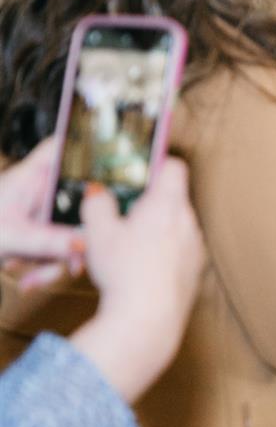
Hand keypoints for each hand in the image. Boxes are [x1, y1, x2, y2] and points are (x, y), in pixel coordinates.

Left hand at [0, 139, 84, 289]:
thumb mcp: (9, 237)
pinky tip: (31, 279)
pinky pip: (60, 249)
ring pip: (72, 229)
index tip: (115, 157)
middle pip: (79, 199)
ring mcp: (40, 215)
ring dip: (59, 260)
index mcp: (29, 178)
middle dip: (78, 232)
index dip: (90, 147)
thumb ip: (47, 242)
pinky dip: (48, 268)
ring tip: (37, 275)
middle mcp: (38, 192)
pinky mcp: (39, 236)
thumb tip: (84, 243)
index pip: (63, 147)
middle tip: (76, 255)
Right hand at [68, 160, 204, 404]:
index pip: (174, 166)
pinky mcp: (195, 271)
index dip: (157, 162)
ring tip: (128, 244)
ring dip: (157, 229)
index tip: (139, 167)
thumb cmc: (125, 271)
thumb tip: (100, 194)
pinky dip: (163, 252)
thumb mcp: (97, 232)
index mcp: (168, 204)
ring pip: (177, 226)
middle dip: (150, 201)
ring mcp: (196, 247)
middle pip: (174, 198)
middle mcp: (189, 222)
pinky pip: (179, 251)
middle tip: (123, 210)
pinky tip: (141, 267)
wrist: (148, 318)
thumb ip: (98, 205)